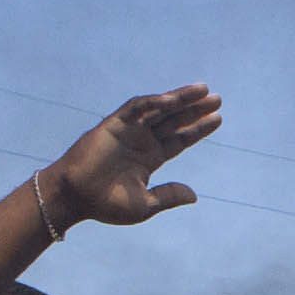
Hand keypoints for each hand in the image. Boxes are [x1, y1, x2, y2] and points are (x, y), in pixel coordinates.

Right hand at [47, 87, 221, 227]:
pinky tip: (173, 99)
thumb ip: (169, 196)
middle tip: (218, 99)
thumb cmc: (107, 204)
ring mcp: (128, 131)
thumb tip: (194, 195)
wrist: (76, 198)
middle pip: (174, 120)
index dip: (197, 129)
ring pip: (159, 109)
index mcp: (150, 158)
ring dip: (180, 99)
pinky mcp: (113, 124)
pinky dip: (154, 102)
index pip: (179, 139)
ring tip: (203, 90)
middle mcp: (141, 141)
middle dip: (195, 109)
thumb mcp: (146, 204)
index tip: (217, 119)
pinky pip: (136, 108)